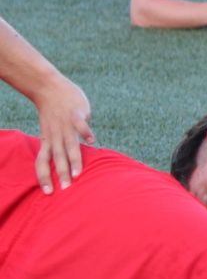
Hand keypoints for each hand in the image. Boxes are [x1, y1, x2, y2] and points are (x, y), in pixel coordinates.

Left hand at [31, 73, 92, 193]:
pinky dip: (85, 132)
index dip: (44, 177)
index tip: (49, 192)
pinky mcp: (75, 114)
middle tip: (65, 189)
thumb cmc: (52, 110)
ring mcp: (64, 124)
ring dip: (73, 160)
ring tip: (77, 174)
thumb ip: (59, 142)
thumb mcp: (50, 129)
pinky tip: (92, 141)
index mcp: (47, 139)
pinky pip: (80, 124)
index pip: (42, 162)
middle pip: (57, 157)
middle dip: (61, 174)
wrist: (48, 86)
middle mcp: (55, 135)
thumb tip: (72, 156)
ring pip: (68, 145)